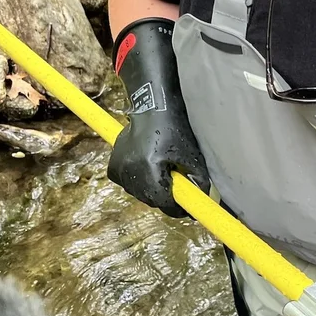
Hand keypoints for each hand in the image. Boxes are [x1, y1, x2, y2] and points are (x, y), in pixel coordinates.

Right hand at [107, 18, 208, 217]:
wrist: (150, 106)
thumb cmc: (175, 127)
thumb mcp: (192, 154)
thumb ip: (199, 180)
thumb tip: (203, 202)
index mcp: (148, 169)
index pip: (164, 202)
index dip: (178, 208)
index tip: (189, 210)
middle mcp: (129, 172)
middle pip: (151, 200)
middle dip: (167, 197)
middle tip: (180, 187)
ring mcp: (118, 170)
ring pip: (140, 193)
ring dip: (153, 190)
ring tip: (165, 173)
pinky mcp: (112, 168)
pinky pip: (129, 185)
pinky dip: (140, 182)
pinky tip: (150, 168)